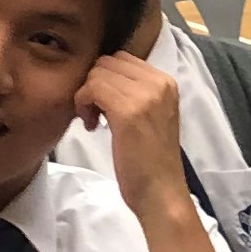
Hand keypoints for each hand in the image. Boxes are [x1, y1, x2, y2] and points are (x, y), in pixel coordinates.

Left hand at [78, 44, 185, 219]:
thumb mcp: (151, 115)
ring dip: (86, 96)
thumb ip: (135, 92)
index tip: (104, 106)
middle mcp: (159, 83)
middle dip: (94, 84)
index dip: (105, 78)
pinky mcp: (128, 111)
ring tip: (94, 122)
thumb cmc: (152, 161)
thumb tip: (101, 76)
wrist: (161, 193)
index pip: (122, 58)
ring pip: (97, 74)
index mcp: (167, 82)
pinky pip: (91, 88)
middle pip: (107, 62)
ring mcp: (145, 96)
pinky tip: (92, 127)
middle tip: (95, 114)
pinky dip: (83, 104)